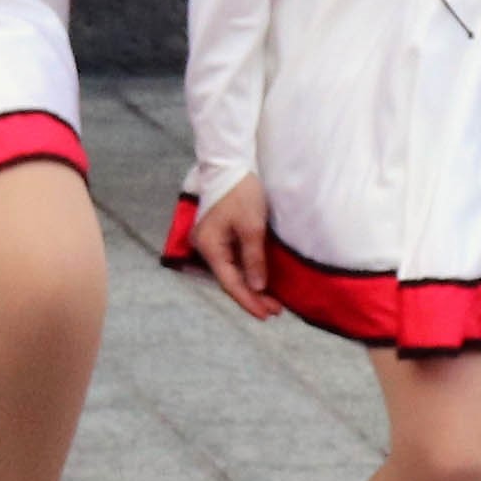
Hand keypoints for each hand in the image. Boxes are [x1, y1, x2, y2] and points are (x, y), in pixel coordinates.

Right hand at [187, 175, 277, 321]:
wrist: (229, 166)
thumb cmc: (241, 193)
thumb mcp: (252, 227)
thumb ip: (253, 259)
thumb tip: (258, 286)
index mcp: (209, 246)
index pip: (230, 282)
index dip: (249, 300)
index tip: (267, 314)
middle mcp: (206, 248)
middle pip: (230, 279)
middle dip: (252, 296)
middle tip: (274, 311)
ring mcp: (210, 242)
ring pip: (232, 272)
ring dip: (251, 287)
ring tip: (271, 302)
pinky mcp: (219, 236)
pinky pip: (233, 261)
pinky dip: (247, 272)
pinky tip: (260, 282)